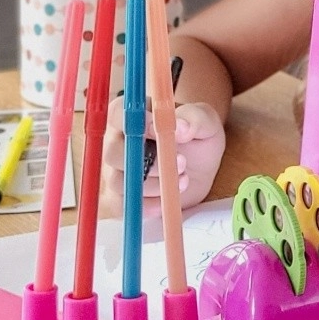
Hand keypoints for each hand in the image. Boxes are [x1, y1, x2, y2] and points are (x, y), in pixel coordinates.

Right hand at [98, 98, 224, 217]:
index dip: (135, 124)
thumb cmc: (196, 134)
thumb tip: (181, 128)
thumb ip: (195, 119)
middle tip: (181, 162)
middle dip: (149, 161)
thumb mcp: (206, 121)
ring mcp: (116, 170)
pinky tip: (167, 199)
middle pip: (113, 153)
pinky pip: (121, 206)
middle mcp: (117, 140)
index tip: (159, 132)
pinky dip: (146, 205)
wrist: (200, 164)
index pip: (118, 113)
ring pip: (118, 182)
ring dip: (153, 185)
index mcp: (133, 114)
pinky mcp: (121, 196)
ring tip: (183, 179)